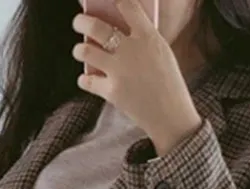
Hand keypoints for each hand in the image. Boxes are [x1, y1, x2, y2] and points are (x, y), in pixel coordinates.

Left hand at [73, 0, 202, 155]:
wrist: (171, 116)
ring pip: (86, 51)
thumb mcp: (162, 54)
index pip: (127, 6)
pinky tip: (85, 78)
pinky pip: (88, 81)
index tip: (108, 0)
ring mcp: (120, 71)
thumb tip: (119, 29)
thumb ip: (143, 40)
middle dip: (82, 21)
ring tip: (80, 50)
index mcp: (149, 37)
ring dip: (79, 50)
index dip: (115, 0)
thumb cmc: (168, 84)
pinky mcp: (112, 91)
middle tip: (78, 22)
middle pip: (97, 27)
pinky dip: (84, 79)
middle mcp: (132, 50)